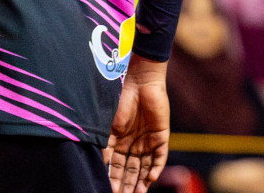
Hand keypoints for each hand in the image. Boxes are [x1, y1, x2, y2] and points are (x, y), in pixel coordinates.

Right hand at [105, 55, 168, 192]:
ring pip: (145, 166)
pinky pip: (160, 156)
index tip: (109, 190)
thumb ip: (106, 146)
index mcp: (119, 142)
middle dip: (127, 184)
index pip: (116, 167)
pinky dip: (156, 168)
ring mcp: (148, 140)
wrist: (139, 81)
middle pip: (131, 170)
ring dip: (141, 181)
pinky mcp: (161, 136)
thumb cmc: (120, 101)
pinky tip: (150, 179)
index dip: (113, 179)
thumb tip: (102, 167)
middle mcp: (134, 144)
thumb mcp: (109, 127)